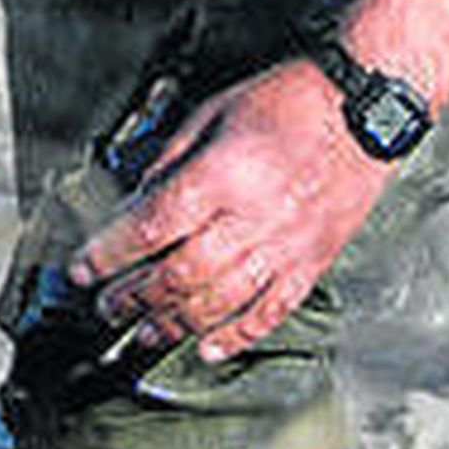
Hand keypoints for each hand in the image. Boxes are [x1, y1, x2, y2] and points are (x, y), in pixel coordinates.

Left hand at [70, 60, 390, 363]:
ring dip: (174, 325)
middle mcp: (252, 218)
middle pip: (180, 274)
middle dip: (134, 297)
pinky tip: (209, 347)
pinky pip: (272, 310)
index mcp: (221, 175)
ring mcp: (286, 246)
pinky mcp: (312, 262)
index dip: (110, 254)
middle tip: (105, 309)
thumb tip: (137, 202)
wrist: (364, 107)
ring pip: (221, 302)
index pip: (152, 227)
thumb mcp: (212, 112)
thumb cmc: (288, 100)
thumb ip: (171, 161)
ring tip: (143, 336)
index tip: (83, 270)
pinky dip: (238, 335)